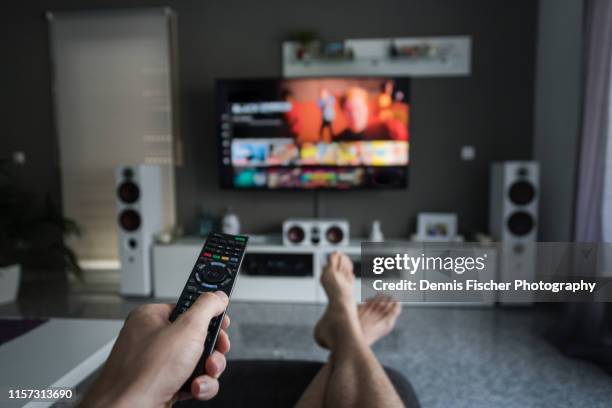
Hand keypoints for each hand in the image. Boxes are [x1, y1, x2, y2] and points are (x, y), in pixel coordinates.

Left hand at [81, 291, 230, 407]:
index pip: (188, 307)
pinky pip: (190, 379)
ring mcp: (157, 364)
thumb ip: (207, 307)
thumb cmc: (144, 372)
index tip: (222, 321)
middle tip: (216, 350)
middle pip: (198, 336)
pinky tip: (195, 387)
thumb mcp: (187, 329)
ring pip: (197, 360)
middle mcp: (152, 338)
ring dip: (208, 369)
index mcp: (152, 317)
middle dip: (212, 348)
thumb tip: (218, 296)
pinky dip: (198, 385)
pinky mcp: (162, 384)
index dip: (209, 315)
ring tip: (205, 373)